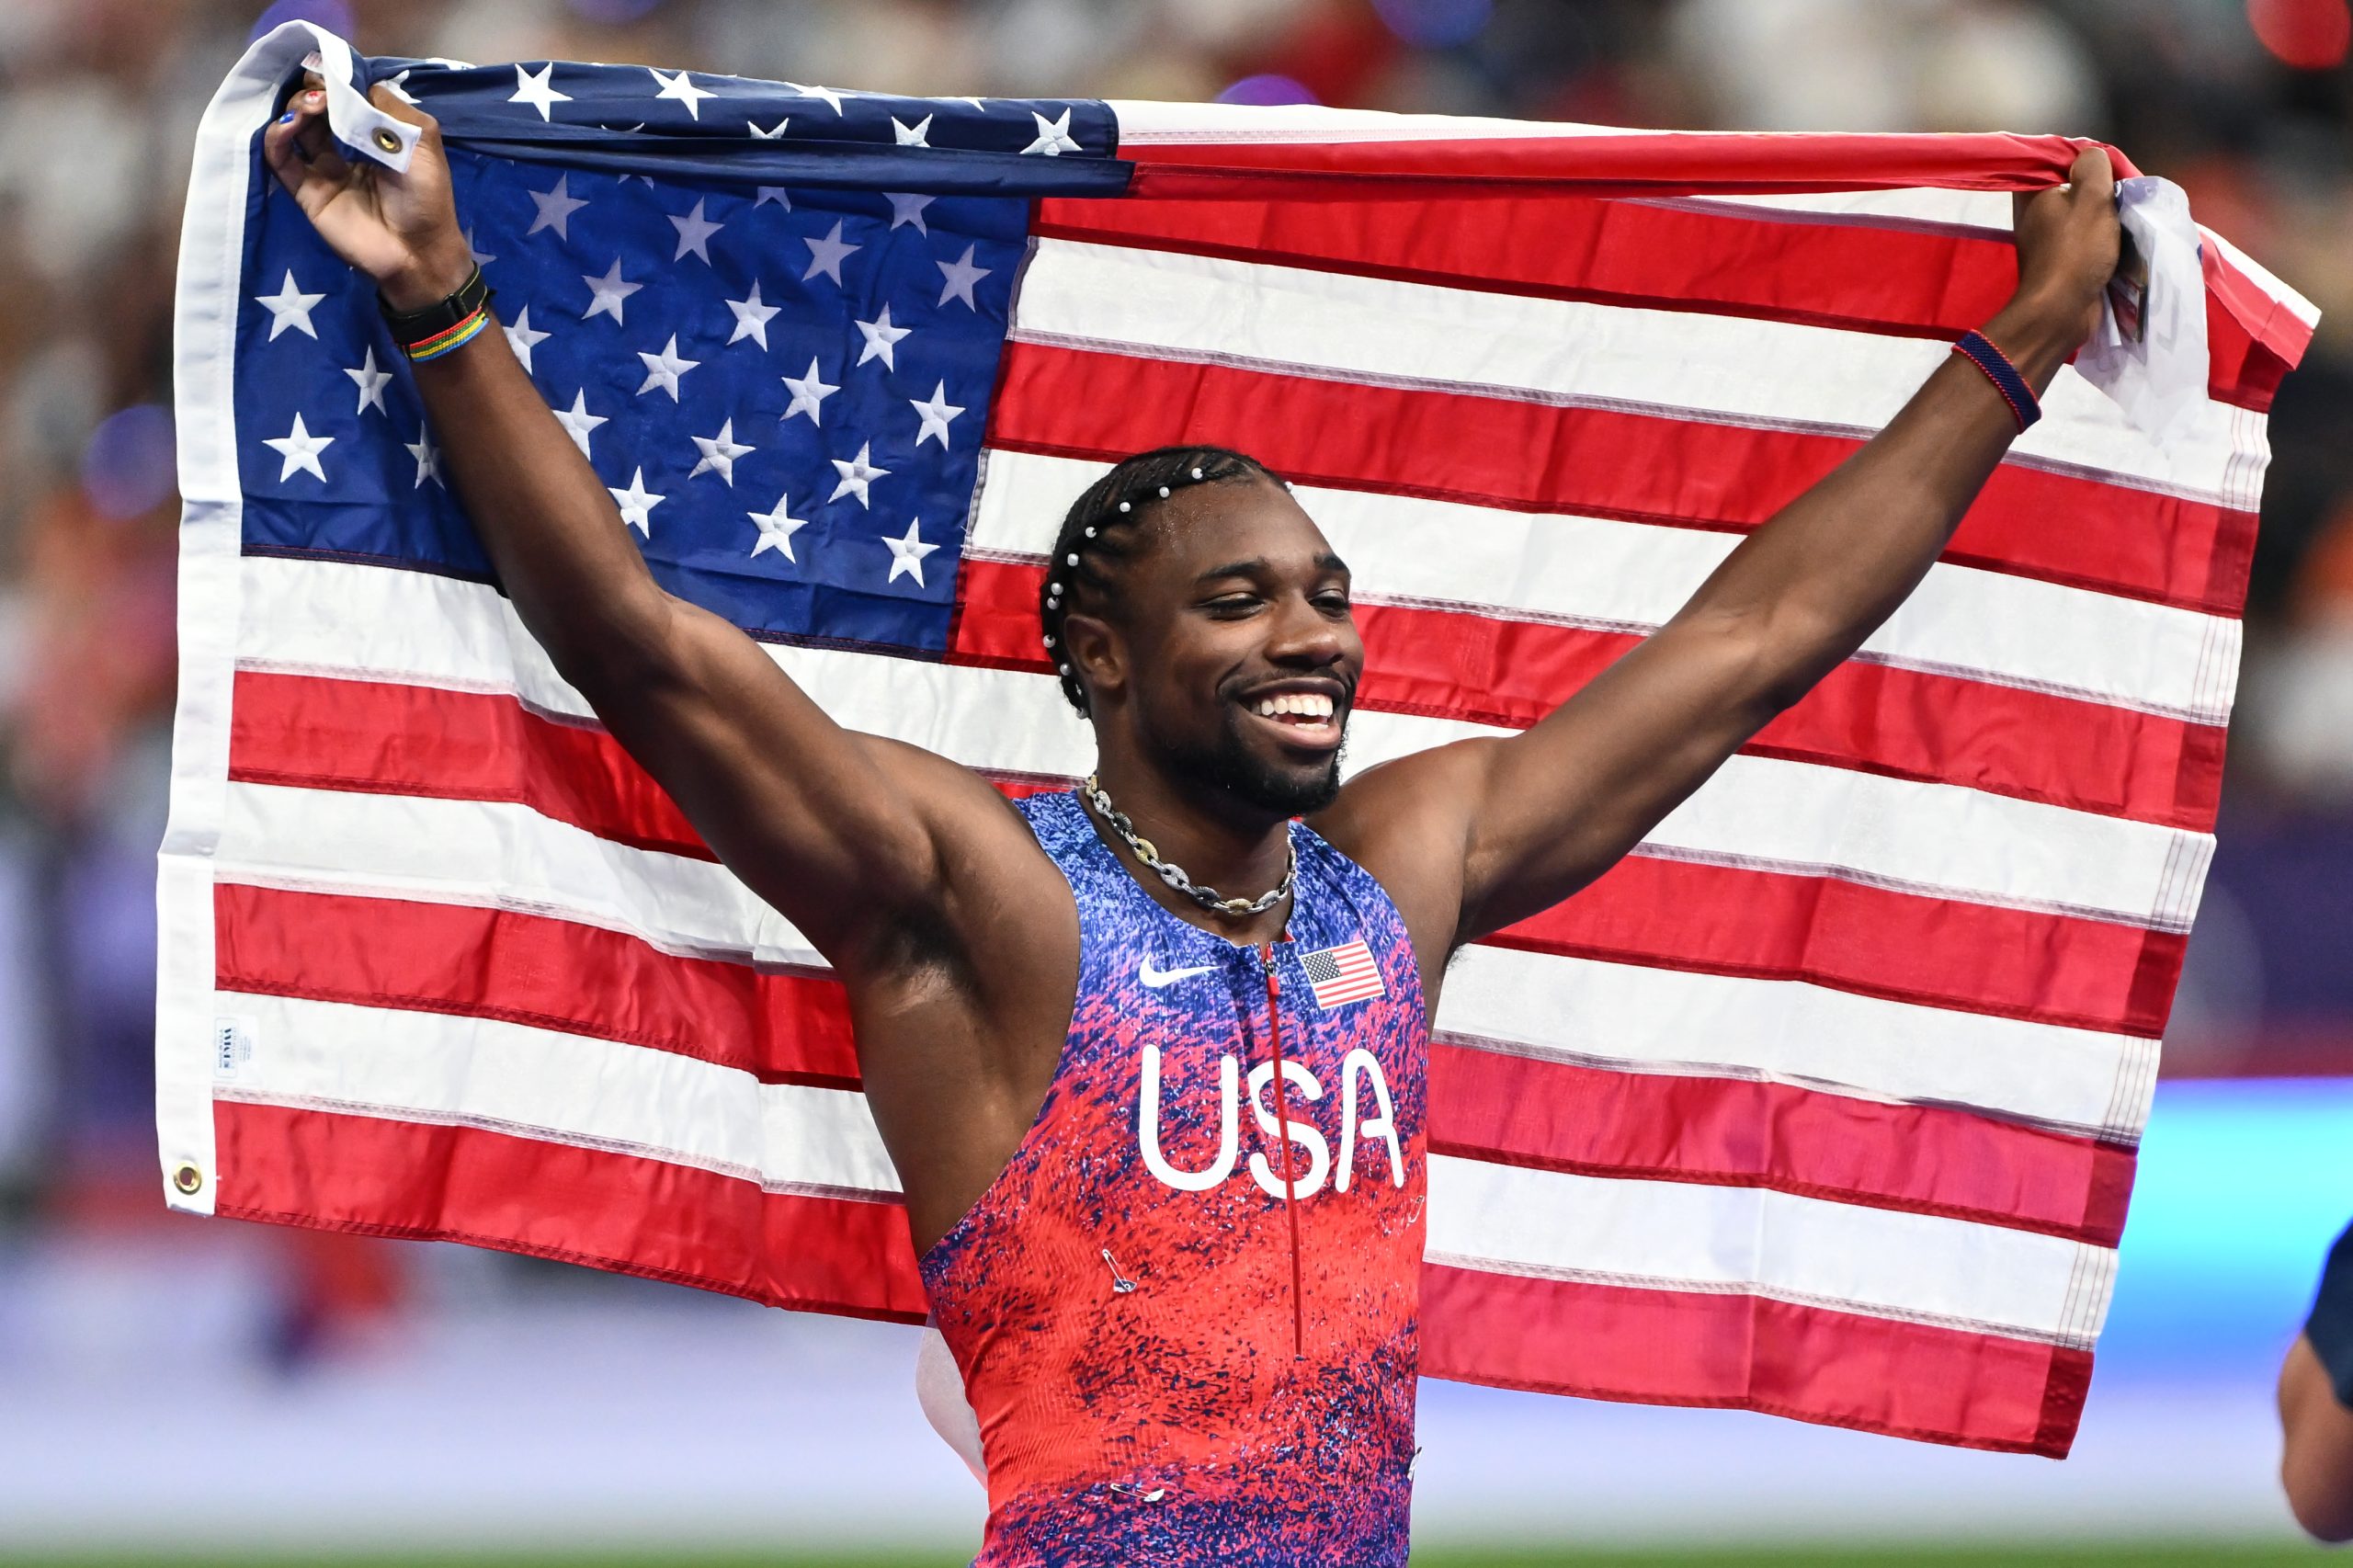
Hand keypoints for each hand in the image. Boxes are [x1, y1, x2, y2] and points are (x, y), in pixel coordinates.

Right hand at [263, 75, 472, 310]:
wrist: (419, 251)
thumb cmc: (426, 196)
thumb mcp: (421, 140)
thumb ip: (389, 108)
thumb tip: (353, 84)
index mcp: (374, 134)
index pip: (345, 97)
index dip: (336, 81)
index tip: (332, 71)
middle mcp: (345, 147)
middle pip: (316, 108)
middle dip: (315, 90)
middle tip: (323, 91)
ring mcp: (323, 168)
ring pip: (295, 126)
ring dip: (297, 107)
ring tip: (313, 106)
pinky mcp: (307, 190)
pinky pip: (280, 158)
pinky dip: (277, 136)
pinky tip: (290, 125)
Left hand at [1991, 146, 2122, 378]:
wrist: (2061, 311)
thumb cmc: (2076, 251)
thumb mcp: (2091, 197)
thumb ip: (2094, 167)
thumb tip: (2091, 156)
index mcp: (2033, 192)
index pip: (2063, 162)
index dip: (2092, 163)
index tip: (2115, 172)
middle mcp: (2034, 213)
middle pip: (2076, 189)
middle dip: (2103, 192)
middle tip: (2125, 195)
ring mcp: (2045, 240)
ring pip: (2083, 215)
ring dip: (2106, 217)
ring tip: (2127, 216)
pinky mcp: (2059, 261)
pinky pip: (2085, 240)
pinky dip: (2102, 239)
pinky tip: (2120, 238)